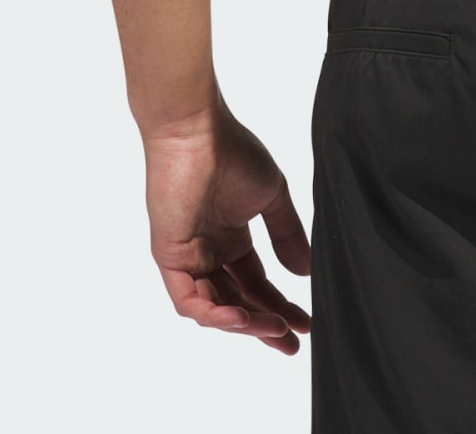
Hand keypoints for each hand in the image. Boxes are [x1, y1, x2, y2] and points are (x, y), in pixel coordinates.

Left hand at [143, 106, 312, 350]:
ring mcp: (187, 257)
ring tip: (274, 330)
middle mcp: (208, 252)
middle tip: (291, 344)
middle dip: (264, 325)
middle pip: (237, 302)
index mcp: (231, 237)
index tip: (305, 324)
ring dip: (244, 323)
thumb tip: (305, 273)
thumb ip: (287, 235)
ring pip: (214, 307)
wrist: (198, 131)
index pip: (256, 283)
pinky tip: (241, 317)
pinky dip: (214, 313)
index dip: (279, 305)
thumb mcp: (272, 196)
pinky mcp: (169, 258)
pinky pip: (189, 300)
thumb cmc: (233, 152)